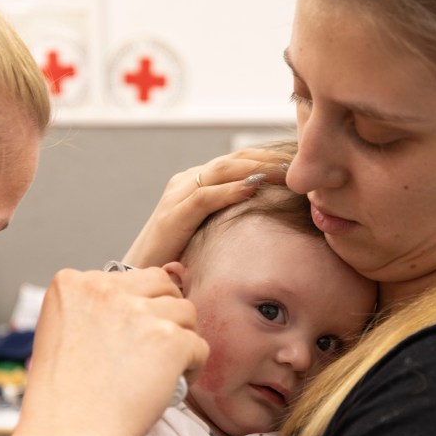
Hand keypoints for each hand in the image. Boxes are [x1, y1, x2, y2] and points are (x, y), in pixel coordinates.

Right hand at [19, 266, 208, 435]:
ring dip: (181, 339)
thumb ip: (94, 310)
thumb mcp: (62, 334)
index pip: (127, 278)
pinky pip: (199, 345)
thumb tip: (146, 296)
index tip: (126, 340)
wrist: (70, 435)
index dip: (136, 308)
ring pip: (185, 312)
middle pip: (161, 285)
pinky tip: (174, 384)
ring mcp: (139, 313)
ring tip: (165, 368)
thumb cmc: (64, 398)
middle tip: (154, 351)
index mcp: (72, 284)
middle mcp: (105, 289)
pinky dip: (192, 367)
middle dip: (165, 314)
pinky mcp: (170, 340)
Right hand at [123, 146, 292, 267]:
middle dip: (267, 158)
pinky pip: (204, 197)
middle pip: (232, 160)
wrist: (137, 277)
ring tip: (284, 170)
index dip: (266, 158)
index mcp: (193, 184)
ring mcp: (176, 197)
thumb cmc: (175, 261)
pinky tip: (252, 188)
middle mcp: (184, 183)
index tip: (297, 164)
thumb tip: (264, 220)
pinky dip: (229, 191)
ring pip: (221, 171)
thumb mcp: (206, 234)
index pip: (235, 161)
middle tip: (298, 162)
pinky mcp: (172, 216)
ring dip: (255, 168)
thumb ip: (227, 220)